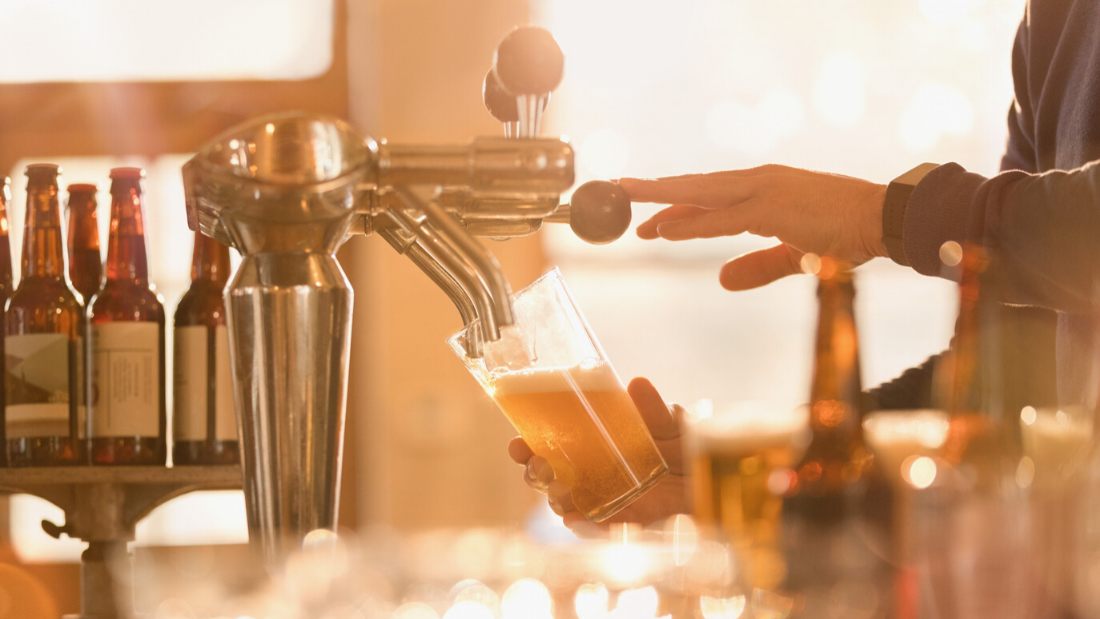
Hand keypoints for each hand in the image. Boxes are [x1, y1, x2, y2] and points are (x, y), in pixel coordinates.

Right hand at [507, 377, 690, 533]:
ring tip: (555, 488)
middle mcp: (598, 477)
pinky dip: (588, 525)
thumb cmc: (692, 452)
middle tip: (531, 462)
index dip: (531, 445)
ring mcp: (610, 503)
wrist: (722, 480)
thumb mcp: (673, 428)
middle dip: (535, 471)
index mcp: (599, 448)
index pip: (554, 447)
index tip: (518, 441)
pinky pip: (603, 528)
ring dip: (557, 497)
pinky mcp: (630, 524)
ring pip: (570, 503)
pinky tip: (577, 518)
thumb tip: (635, 383)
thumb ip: (654, 413)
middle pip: (553, 477)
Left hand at [620, 165, 886, 289]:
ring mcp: (763, 191)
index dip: (675, 208)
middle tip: (616, 191)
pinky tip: (661, 229)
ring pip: (699, 194)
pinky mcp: (771, 209)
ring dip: (660, 196)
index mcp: (763, 189)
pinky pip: (721, 219)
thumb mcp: (794, 254)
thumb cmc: (847, 232)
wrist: (883, 220)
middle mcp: (758, 182)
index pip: (708, 197)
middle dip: (654, 191)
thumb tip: (722, 281)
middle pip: (694, 187)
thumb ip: (758, 266)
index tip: (646, 220)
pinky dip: (690, 223)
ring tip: (625, 196)